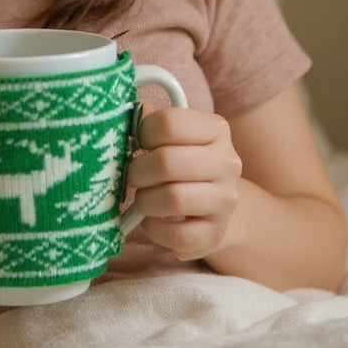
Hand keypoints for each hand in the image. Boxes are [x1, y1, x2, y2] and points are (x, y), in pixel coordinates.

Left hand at [127, 108, 241, 259]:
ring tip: (144, 198)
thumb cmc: (183, 161)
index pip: (168, 124)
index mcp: (216, 129)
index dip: (143, 134)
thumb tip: (119, 111)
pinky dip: (155, 229)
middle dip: (138, 172)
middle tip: (134, 176)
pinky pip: (176, 235)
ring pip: (173, 199)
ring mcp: (226, 200)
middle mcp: (228, 163)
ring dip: (145, 200)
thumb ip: (149, 120)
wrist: (215, 202)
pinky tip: (154, 220)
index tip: (140, 144)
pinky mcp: (216, 232)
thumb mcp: (174, 136)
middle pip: (166, 162)